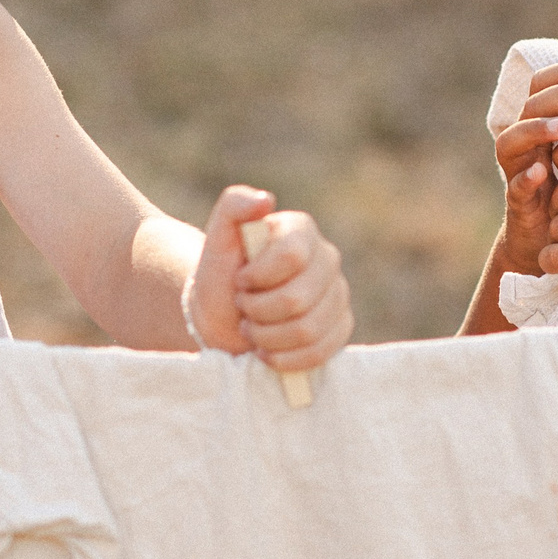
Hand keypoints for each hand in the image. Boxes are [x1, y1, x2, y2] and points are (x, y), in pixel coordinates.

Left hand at [184, 185, 353, 370]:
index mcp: (301, 231)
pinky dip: (285, 358)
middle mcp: (327, 259)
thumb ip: (234, 205)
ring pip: (308, 330)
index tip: (240, 280)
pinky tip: (267, 351)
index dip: (258, 276)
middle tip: (243, 307)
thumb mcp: (218, 237)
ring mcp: (338, 295)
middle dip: (258, 311)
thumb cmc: (221, 274)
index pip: (292, 257)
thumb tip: (266, 200)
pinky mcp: (340, 328)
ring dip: (267, 337)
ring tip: (252, 328)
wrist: (225, 315)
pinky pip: (320, 352)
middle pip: (298, 299)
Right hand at [489, 62, 557, 274]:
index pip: (548, 84)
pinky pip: (514, 187)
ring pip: (512, 140)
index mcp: (550, 124)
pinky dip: (525, 177)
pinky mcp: (518, 204)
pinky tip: (542, 173)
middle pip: (533, 104)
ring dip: (535, 129)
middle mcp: (530, 142)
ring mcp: (520, 171)